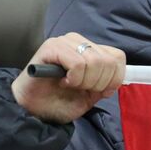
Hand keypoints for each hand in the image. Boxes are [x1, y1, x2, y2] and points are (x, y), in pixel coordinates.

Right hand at [11, 33, 125, 123]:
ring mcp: (65, 42)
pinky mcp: (52, 47)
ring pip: (95, 62)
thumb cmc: (59, 100)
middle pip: (108, 61)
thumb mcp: (90, 95)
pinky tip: (62, 81)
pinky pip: (78, 63)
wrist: (33, 108)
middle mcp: (79, 41)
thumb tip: (117, 79)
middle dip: (98, 83)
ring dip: (85, 82)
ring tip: (69, 85)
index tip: (100, 91)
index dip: (114, 78)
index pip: (118, 57)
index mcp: (90, 49)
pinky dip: (74, 78)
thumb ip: (106, 84)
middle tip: (80, 89)